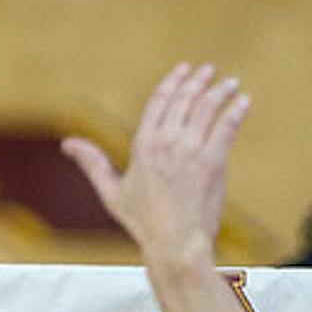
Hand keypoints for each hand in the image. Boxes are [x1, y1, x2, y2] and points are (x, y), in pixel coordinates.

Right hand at [63, 64, 249, 270]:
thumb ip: (92, 162)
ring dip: (220, 91)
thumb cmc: (143, 222)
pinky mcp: (214, 161)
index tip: (184, 69)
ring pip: (207, 108)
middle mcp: (167, 141)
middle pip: (185, 99)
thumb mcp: (111, 191)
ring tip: (230, 83)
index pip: (159, 101)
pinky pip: (226, 126)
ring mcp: (192, 150)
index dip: (173, 81)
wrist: (175, 242)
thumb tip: (68, 144)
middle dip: (198, 81)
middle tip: (209, 70)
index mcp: (142, 144)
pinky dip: (236, 110)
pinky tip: (243, 101)